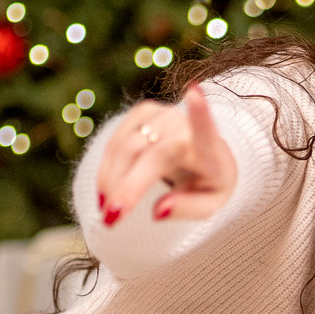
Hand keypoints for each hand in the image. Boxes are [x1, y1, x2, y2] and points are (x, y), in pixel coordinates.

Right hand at [94, 85, 234, 225]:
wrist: (204, 156)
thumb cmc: (207, 183)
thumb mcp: (208, 205)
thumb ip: (186, 209)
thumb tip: (158, 211)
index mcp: (208, 149)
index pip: (205, 131)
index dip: (200, 113)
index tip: (195, 93)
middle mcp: (184, 125)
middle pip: (148, 155)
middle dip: (126, 187)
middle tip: (109, 221)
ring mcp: (162, 114)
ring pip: (125, 147)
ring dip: (110, 181)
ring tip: (106, 212)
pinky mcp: (143, 111)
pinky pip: (115, 142)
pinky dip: (107, 169)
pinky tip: (106, 192)